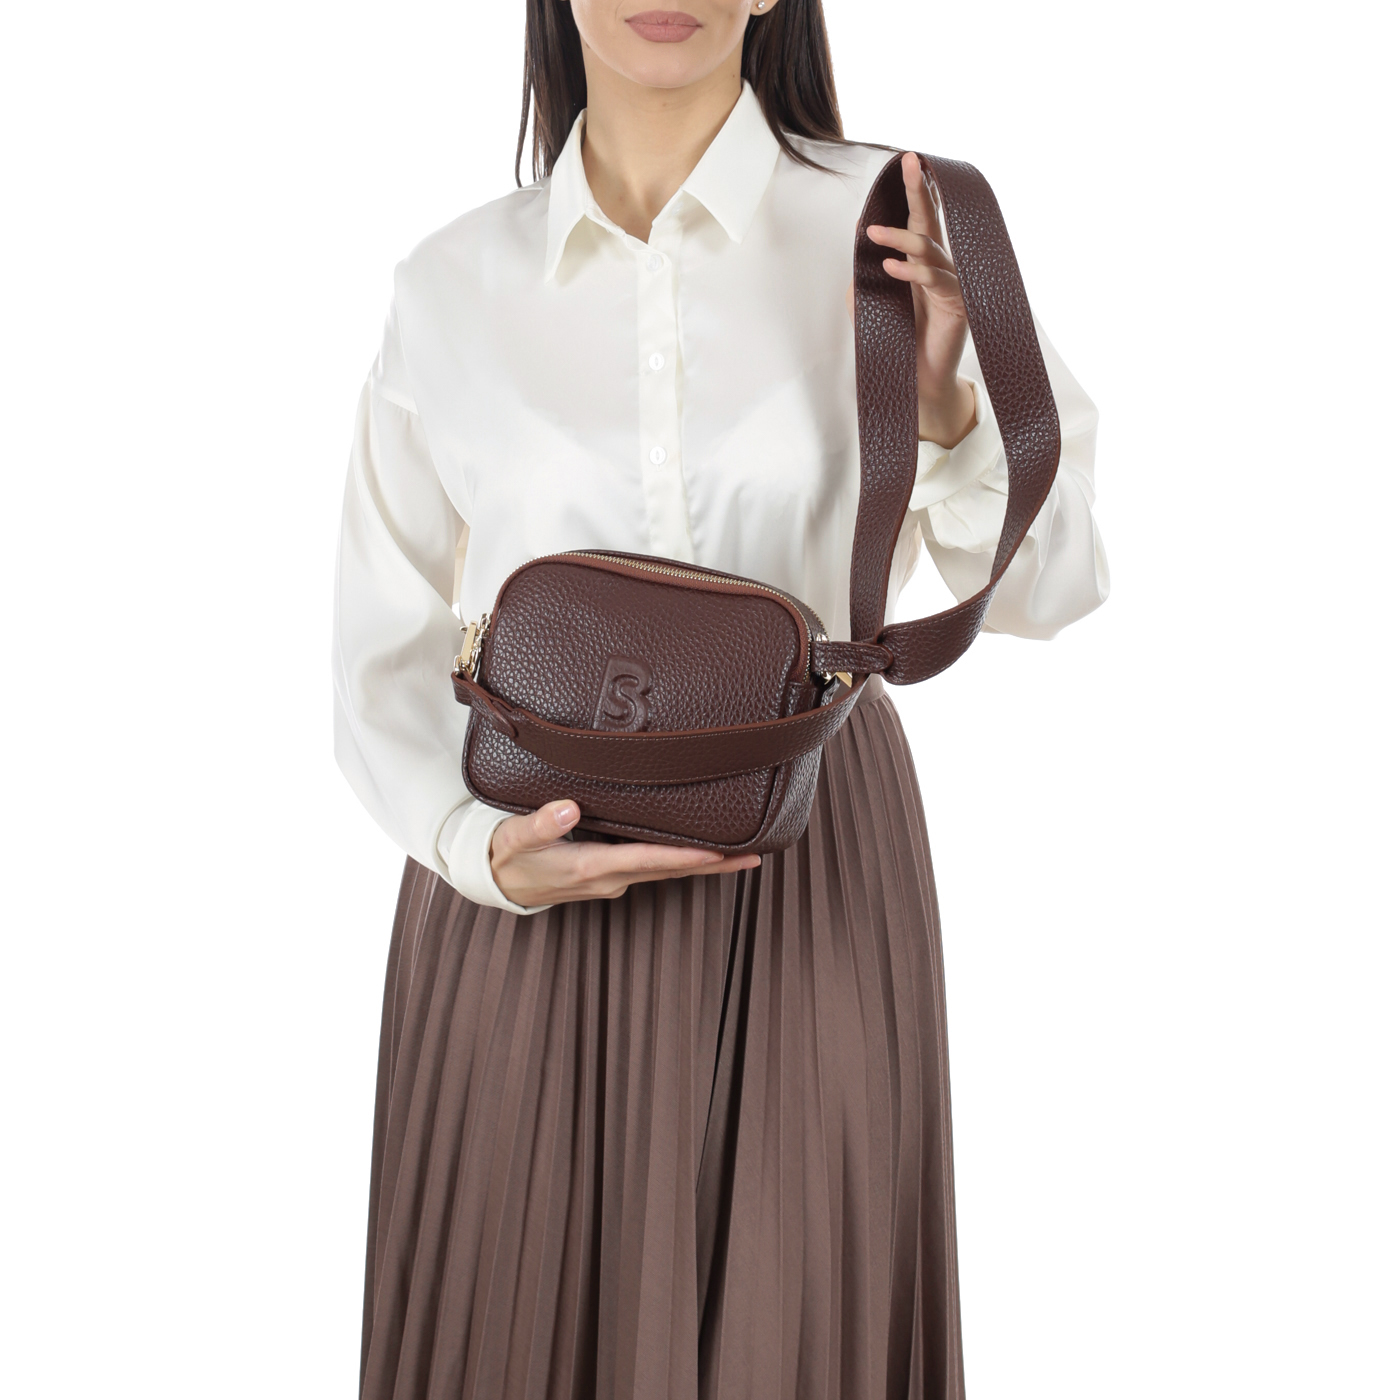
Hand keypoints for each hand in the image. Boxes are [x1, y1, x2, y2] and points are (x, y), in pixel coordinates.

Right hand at [489, 799, 761, 906]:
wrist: (496, 881)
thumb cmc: (508, 854)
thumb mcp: (515, 837)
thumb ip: (540, 823)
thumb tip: (568, 808)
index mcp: (590, 867)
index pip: (647, 861)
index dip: (683, 856)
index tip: (717, 852)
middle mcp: (609, 879)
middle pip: (670, 871)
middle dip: (712, 866)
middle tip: (753, 857)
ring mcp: (613, 880)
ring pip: (667, 872)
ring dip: (703, 865)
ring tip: (742, 855)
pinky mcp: (612, 875)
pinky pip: (655, 869)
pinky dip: (682, 861)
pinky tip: (702, 851)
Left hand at [849, 151, 976, 447]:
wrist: (917, 384)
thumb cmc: (898, 344)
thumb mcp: (872, 310)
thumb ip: (865, 281)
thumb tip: (855, 248)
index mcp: (920, 264)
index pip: (917, 221)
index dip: (912, 192)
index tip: (904, 162)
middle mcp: (938, 269)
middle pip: (930, 222)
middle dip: (919, 190)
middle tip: (909, 162)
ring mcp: (951, 285)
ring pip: (929, 250)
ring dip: (901, 239)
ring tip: (875, 233)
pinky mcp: (958, 306)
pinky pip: (936, 282)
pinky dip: (913, 274)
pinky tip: (892, 269)